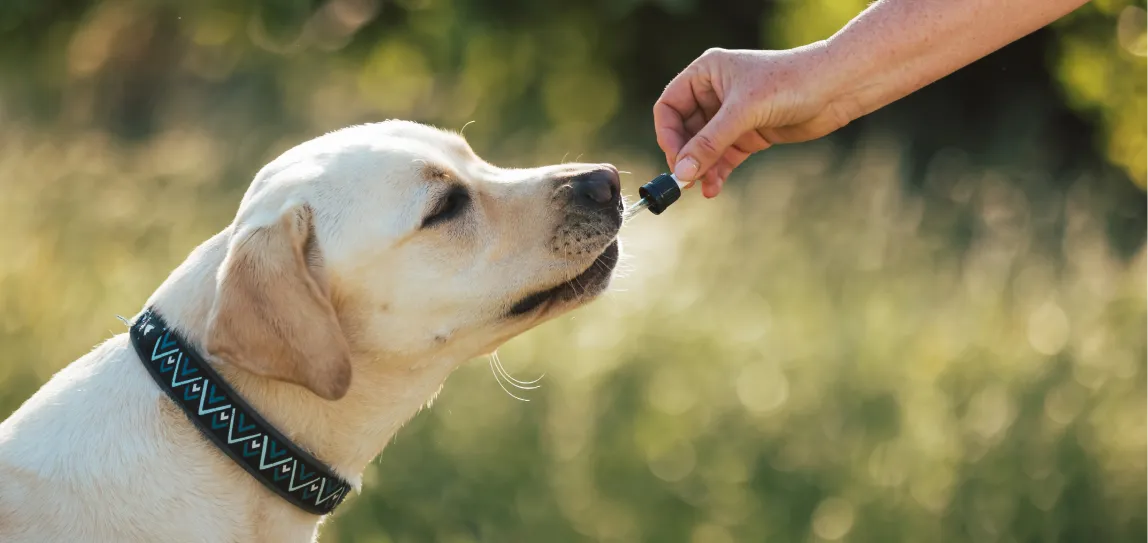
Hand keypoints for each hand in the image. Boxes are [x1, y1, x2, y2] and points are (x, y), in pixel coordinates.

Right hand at [654, 43, 859, 197]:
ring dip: (701, 169)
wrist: (836, 88)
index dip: (667, 133)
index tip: (674, 159)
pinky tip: (714, 188)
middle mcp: (715, 93)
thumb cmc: (790, 83)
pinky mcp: (749, 134)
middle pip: (684, 131)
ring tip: (702, 188)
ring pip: (704, 148)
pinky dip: (717, 173)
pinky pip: (723, 157)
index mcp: (706, 74)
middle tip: (685, 180)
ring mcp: (732, 116)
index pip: (669, 106)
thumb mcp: (744, 112)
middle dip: (685, 156)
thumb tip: (682, 173)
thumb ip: (710, 143)